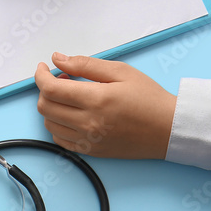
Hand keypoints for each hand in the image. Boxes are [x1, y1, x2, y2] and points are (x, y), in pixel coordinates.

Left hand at [33, 52, 175, 158]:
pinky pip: (60, 139)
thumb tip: (57, 59)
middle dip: (45, 89)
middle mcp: (88, 123)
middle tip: (61, 80)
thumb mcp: (120, 71)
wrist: (170, 129)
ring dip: (51, 107)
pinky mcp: (91, 151)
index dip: (40, 76)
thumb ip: (85, 64)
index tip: (43, 68)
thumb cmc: (149, 98)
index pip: (50, 89)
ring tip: (69, 97)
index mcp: (96, 100)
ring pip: (49, 123)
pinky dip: (58, 125)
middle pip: (45, 106)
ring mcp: (89, 140)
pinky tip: (71, 114)